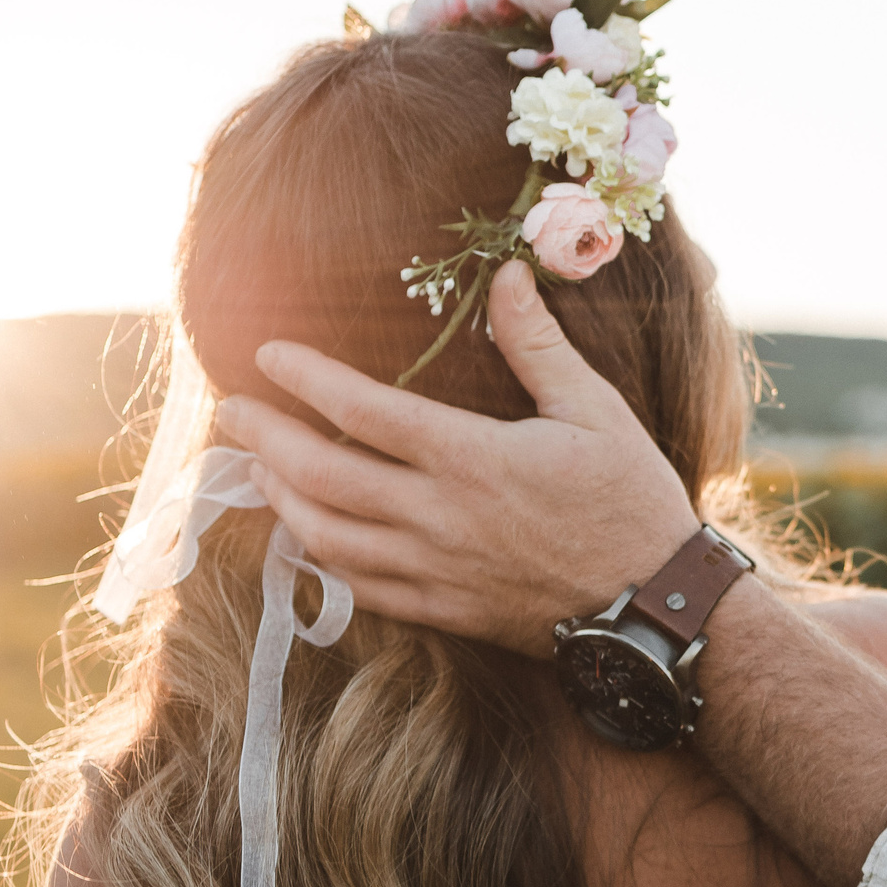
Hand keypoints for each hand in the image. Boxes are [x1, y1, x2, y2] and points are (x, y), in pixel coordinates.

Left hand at [216, 259, 701, 658]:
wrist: (655, 606)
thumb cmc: (632, 500)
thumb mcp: (596, 410)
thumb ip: (539, 345)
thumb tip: (507, 276)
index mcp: (474, 458)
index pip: (365, 411)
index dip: (307, 379)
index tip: (269, 354)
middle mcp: (440, 516)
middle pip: (322, 474)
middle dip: (265, 438)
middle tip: (232, 410)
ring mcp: (435, 569)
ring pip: (326, 536)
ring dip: (279, 497)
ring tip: (258, 465)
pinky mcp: (442, 610)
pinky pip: (356, 587)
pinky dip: (316, 557)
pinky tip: (303, 534)